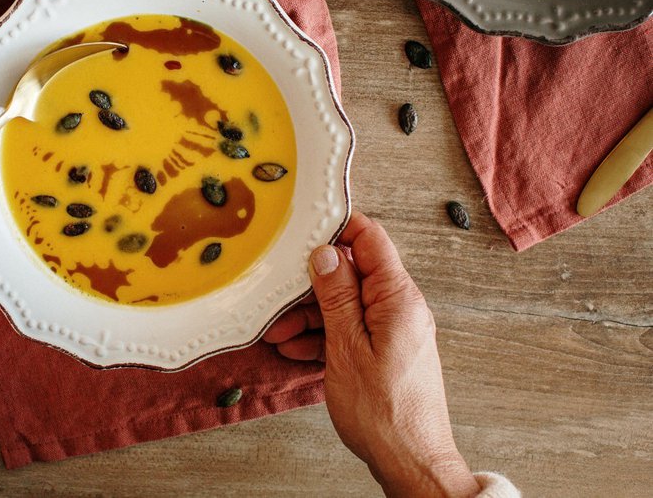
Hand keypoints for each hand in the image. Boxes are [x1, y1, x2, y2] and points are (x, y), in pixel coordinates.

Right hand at [265, 212, 479, 497]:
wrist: (410, 461)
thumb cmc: (385, 413)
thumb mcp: (347, 347)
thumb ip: (336, 296)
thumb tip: (326, 254)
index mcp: (399, 299)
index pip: (371, 239)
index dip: (338, 228)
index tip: (307, 229)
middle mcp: (401, 309)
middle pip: (353, 274)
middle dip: (312, 284)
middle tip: (279, 297)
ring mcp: (394, 331)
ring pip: (347, 305)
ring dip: (311, 315)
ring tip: (279, 332)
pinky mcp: (386, 352)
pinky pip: (351, 330)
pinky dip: (324, 336)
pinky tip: (298, 348)